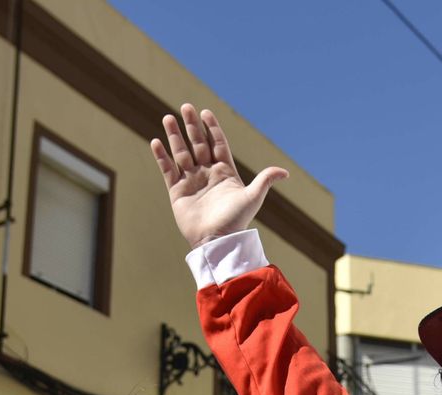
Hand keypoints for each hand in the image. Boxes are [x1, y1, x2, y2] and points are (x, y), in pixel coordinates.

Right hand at [151, 104, 287, 248]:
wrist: (216, 240)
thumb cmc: (236, 220)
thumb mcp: (253, 197)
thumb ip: (265, 180)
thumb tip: (285, 172)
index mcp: (225, 172)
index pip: (217, 144)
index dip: (211, 128)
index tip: (205, 112)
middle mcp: (207, 174)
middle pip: (198, 144)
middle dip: (192, 126)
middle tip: (186, 107)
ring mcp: (191, 181)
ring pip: (181, 153)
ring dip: (175, 136)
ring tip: (168, 118)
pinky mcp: (177, 191)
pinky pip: (168, 169)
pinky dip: (162, 156)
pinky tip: (156, 142)